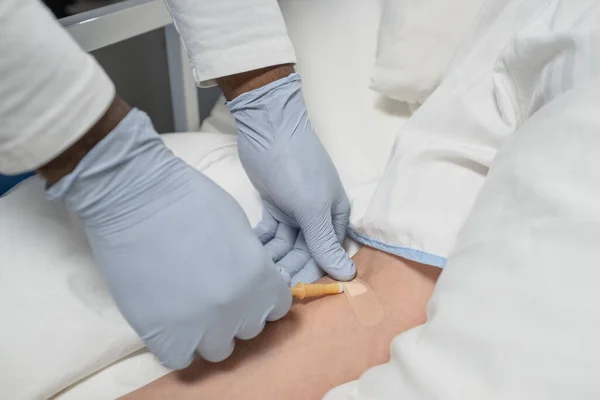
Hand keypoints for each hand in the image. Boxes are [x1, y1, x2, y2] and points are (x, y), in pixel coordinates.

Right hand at [47, 109, 290, 368]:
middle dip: (237, 313)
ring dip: (209, 333)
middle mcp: (237, 309)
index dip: (262, 297)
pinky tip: (170, 321)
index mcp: (260, 279)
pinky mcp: (163, 336)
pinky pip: (181, 359)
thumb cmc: (190, 199)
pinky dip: (178, 345)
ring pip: (218, 349)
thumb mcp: (240, 227)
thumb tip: (252, 283)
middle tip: (214, 293)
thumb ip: (252, 263)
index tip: (247, 288)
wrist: (136, 197)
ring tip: (190, 308)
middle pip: (250, 329)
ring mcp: (200, 327)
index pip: (277, 307)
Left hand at [228, 72, 355, 282]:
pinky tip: (250, 253)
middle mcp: (317, 217)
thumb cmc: (296, 167)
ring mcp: (294, 212)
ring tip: (257, 271)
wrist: (268, 127)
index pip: (326, 254)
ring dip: (274, 259)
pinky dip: (262, 243)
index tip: (292, 292)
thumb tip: (348, 276)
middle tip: (270, 285)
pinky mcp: (274, 207)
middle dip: (289, 268)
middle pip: (304, 252)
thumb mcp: (312, 207)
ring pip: (286, 245)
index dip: (311, 273)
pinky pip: (270, 234)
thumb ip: (324, 242)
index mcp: (334, 216)